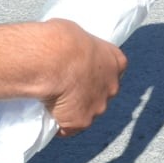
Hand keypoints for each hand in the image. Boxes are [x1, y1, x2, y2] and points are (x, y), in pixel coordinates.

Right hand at [37, 19, 125, 134]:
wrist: (52, 60)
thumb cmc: (62, 40)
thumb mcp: (77, 35)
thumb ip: (82, 50)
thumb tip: (72, 51)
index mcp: (116, 61)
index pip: (112, 71)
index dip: (96, 73)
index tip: (82, 72)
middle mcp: (112, 87)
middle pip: (101, 94)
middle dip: (87, 93)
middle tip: (66, 87)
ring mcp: (97, 107)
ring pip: (86, 112)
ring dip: (73, 109)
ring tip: (52, 100)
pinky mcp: (80, 122)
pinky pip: (68, 127)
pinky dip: (59, 123)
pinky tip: (47, 114)